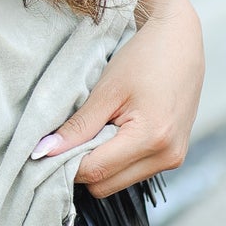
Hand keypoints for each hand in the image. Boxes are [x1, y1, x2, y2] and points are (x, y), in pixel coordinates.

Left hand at [31, 0, 204, 197]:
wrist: (180, 41)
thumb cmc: (145, 57)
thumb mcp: (106, 90)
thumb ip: (78, 126)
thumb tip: (45, 152)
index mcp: (152, 138)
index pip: (95, 171)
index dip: (65, 163)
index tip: (48, 147)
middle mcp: (168, 157)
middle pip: (106, 185)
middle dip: (83, 165)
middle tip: (73, 133)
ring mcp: (174, 158)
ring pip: (118, 182)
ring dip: (100, 162)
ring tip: (98, 126)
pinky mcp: (174, 155)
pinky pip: (133, 171)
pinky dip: (116, 158)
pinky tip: (114, 129)